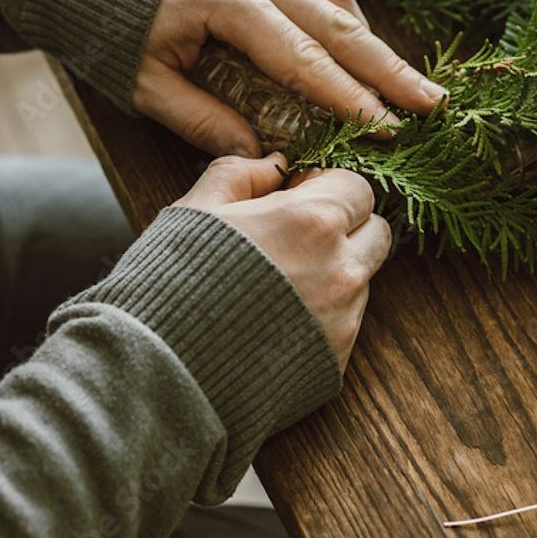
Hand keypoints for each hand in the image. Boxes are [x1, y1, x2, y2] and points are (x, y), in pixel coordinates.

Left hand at [134, 0, 446, 156]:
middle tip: (435, 105)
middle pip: (339, 24)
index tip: (389, 129)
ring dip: (375, 44)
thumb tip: (265, 157)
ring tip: (411, 83)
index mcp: (225, 0)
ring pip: (336, 0)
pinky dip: (345, 18)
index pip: (303, 57)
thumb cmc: (102, 22)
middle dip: (390, 70)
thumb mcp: (143, 82)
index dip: (350, 97)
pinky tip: (362, 46)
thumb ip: (204, 121)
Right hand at [176, 153, 389, 368]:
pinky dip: (323, 314)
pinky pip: (346, 323)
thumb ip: (241, 175)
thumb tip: (274, 164)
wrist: (160, 373)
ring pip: (363, 279)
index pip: (359, 188)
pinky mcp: (335, 361)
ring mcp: (342, 320)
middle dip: (347, 227)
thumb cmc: (172, 283)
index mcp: (312, 222)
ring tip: (281, 283)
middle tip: (300, 236)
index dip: (328, 188)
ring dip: (335, 272)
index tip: (299, 198)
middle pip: (376, 233)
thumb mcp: (197, 209)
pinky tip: (278, 319)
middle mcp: (340, 270)